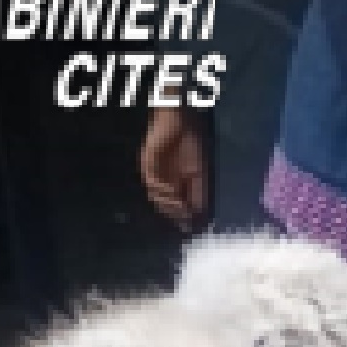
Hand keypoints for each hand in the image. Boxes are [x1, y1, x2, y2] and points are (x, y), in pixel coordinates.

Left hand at [139, 108, 208, 230]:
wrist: (179, 119)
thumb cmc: (191, 142)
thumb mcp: (199, 173)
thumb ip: (198, 194)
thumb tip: (198, 216)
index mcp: (174, 184)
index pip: (176, 207)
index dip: (183, 218)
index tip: (191, 226)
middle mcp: (162, 181)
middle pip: (164, 205)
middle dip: (175, 214)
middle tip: (185, 221)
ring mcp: (153, 173)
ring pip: (156, 196)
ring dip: (168, 205)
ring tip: (180, 208)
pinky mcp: (147, 164)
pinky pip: (151, 182)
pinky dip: (162, 191)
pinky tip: (173, 194)